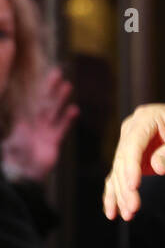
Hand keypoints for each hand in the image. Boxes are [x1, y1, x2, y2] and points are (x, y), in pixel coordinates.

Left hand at [2, 65, 78, 181]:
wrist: (20, 176)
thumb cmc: (11, 154)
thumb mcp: (8, 132)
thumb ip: (10, 114)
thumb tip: (4, 86)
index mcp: (19, 120)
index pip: (27, 99)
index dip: (33, 87)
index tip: (39, 73)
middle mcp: (32, 124)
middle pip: (43, 101)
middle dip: (49, 88)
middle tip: (57, 72)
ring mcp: (43, 132)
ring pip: (53, 111)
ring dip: (60, 99)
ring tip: (68, 86)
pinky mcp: (52, 142)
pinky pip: (62, 128)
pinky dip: (67, 119)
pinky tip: (74, 109)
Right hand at [103, 102, 164, 221]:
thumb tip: (156, 167)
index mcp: (146, 118)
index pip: (133, 144)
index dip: (130, 166)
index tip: (133, 186)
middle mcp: (133, 129)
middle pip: (123, 160)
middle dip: (126, 186)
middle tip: (133, 208)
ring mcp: (131, 143)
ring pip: (119, 171)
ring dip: (121, 193)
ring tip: (128, 214)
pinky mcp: (134, 157)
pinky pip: (121, 175)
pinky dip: (117, 192)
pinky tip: (113, 210)